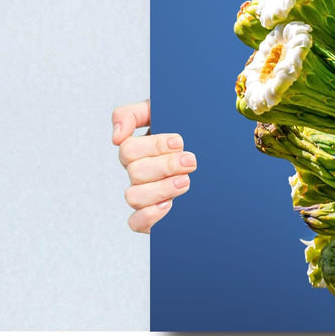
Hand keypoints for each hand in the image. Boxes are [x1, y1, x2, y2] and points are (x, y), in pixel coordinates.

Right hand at [112, 99, 196, 233]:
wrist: (217, 157)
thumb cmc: (189, 131)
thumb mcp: (165, 112)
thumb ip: (133, 114)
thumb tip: (116, 136)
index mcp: (139, 149)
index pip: (128, 149)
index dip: (154, 146)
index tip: (179, 141)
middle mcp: (138, 172)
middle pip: (135, 172)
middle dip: (166, 166)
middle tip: (191, 161)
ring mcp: (144, 195)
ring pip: (133, 197)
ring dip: (161, 189)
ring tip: (186, 182)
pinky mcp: (151, 217)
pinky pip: (135, 223)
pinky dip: (149, 215)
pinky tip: (169, 205)